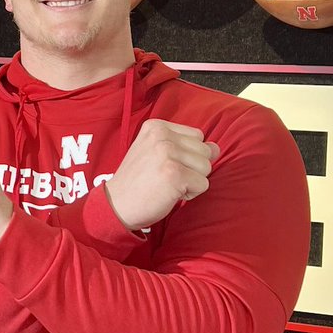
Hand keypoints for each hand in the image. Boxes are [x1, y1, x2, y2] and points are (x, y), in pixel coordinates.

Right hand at [103, 120, 220, 231]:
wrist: (115, 205)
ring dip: (191, 181)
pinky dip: (190, 194)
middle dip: (192, 168)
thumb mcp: (155, 154)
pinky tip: (169, 194)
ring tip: (167, 185)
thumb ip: (185, 147)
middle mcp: (162, 136)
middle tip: (165, 178)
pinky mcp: (175, 175)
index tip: (163, 166)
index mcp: (156, 127)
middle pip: (204, 150)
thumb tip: (216, 147)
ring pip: (206, 167)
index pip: (196, 136)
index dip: (186, 156)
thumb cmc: (137, 182)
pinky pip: (203, 184)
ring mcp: (168, 154)